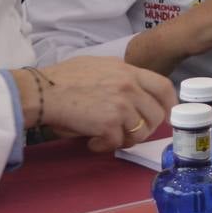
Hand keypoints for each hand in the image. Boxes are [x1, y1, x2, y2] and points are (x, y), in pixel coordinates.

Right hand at [23, 56, 177, 152]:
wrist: (42, 91)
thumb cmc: (63, 77)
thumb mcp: (98, 65)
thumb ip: (120, 76)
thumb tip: (133, 90)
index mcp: (128, 71)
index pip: (164, 87)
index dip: (168, 104)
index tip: (165, 115)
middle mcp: (129, 87)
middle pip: (156, 115)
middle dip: (145, 128)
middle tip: (128, 132)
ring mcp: (121, 106)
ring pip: (139, 133)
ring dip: (125, 140)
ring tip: (106, 137)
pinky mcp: (108, 125)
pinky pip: (117, 143)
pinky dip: (104, 146)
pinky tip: (92, 142)